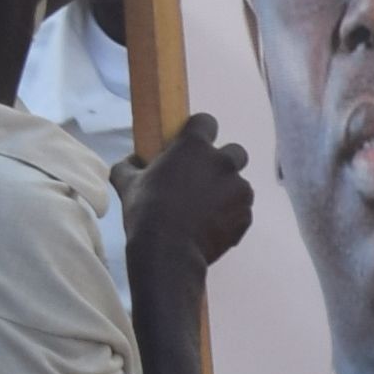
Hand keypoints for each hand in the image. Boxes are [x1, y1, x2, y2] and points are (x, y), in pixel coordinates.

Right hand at [128, 112, 251, 272]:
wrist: (169, 252)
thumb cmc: (145, 212)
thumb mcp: (127, 183)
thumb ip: (128, 165)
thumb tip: (131, 161)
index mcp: (195, 147)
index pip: (206, 121)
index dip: (199, 131)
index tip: (191, 144)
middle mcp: (224, 163)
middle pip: (234, 152)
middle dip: (223, 162)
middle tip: (204, 180)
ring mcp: (240, 189)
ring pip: (239, 184)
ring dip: (228, 192)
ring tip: (206, 211)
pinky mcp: (247, 215)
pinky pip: (242, 211)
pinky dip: (231, 217)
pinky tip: (212, 229)